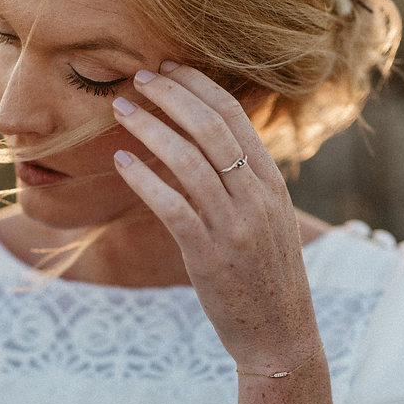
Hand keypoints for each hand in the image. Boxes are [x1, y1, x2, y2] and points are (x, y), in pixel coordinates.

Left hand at [111, 62, 321, 371]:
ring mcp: (234, 226)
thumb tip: (208, 143)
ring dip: (150, 129)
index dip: (199, 86)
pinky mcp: (209, 255)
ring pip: (188, 161)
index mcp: (272, 183)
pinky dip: (144, 179)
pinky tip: (122, 162)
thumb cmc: (268, 276)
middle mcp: (257, 198)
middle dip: (171, 95)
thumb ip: (245, 181)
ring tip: (122, 110)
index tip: (169, 68)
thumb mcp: (269, 220)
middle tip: (139, 77)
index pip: (235, 117)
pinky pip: (171, 206)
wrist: (281, 335)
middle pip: (210, 128)